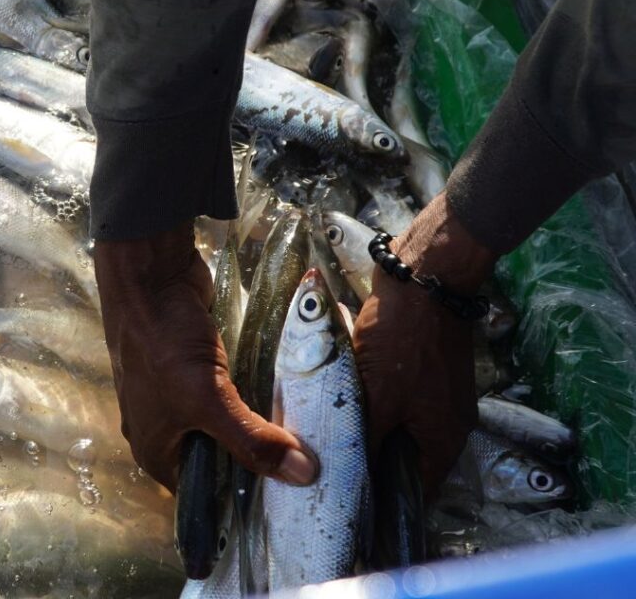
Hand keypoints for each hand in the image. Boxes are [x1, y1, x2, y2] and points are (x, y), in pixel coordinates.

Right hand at [94, 221, 317, 491]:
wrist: (150, 273)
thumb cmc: (163, 341)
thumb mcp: (206, 397)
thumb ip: (251, 438)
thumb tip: (303, 475)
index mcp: (156, 451)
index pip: (206, 495)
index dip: (245, 500)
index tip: (293, 499)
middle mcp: (166, 428)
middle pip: (220, 457)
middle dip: (258, 458)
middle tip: (307, 466)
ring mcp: (180, 393)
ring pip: (228, 422)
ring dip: (259, 423)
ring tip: (304, 433)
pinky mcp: (198, 364)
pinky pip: (231, 391)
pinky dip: (255, 392)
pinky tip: (287, 394)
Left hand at [352, 192, 497, 496]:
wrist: (424, 273)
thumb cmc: (402, 337)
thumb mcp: (377, 396)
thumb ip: (364, 438)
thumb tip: (348, 474)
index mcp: (444, 439)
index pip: (413, 489)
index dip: (381, 498)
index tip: (346, 496)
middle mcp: (445, 421)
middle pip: (402, 455)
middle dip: (367, 454)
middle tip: (326, 457)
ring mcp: (434, 391)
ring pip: (393, 420)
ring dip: (364, 418)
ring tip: (326, 421)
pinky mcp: (421, 365)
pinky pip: (391, 390)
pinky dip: (368, 390)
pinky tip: (339, 383)